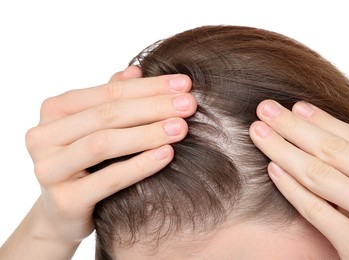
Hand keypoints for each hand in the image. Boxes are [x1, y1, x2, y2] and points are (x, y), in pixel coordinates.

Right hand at [25, 66, 195, 242]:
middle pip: (107, 115)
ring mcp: (49, 169)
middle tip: (189, 105)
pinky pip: (108, 179)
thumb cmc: (87, 162)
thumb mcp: (96, 127)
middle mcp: (43, 136)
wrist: (65, 211)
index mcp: (54, 110)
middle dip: (153, 107)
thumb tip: (136, 69)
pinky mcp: (64, 201)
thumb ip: (111, 98)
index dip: (149, 87)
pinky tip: (167, 155)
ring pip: (104, 143)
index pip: (109, 91)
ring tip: (181, 128)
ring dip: (147, 133)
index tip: (185, 84)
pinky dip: (140, 166)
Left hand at [249, 100, 348, 258]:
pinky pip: (316, 211)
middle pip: (332, 151)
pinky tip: (272, 169)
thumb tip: (327, 134)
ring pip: (318, 175)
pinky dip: (291, 187)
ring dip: (282, 149)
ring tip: (258, 132)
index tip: (295, 107)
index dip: (323, 121)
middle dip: (292, 126)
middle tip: (265, 108)